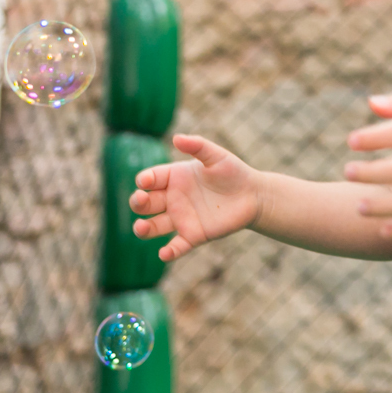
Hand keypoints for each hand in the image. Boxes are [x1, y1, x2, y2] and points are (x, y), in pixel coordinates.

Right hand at [129, 134, 262, 261]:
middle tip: (141, 200)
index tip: (145, 181)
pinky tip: (165, 254)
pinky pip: (177, 247)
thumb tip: (176, 138)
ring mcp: (181, 218)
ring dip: (143, 229)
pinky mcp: (193, 236)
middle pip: (146, 203)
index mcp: (174, 177)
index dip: (144, 180)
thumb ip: (197, 146)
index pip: (151, 179)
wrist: (253, 195)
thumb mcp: (216, 156)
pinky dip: (169, 252)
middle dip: (138, 202)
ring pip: (153, 227)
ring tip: (140, 227)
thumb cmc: (233, 172)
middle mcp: (173, 199)